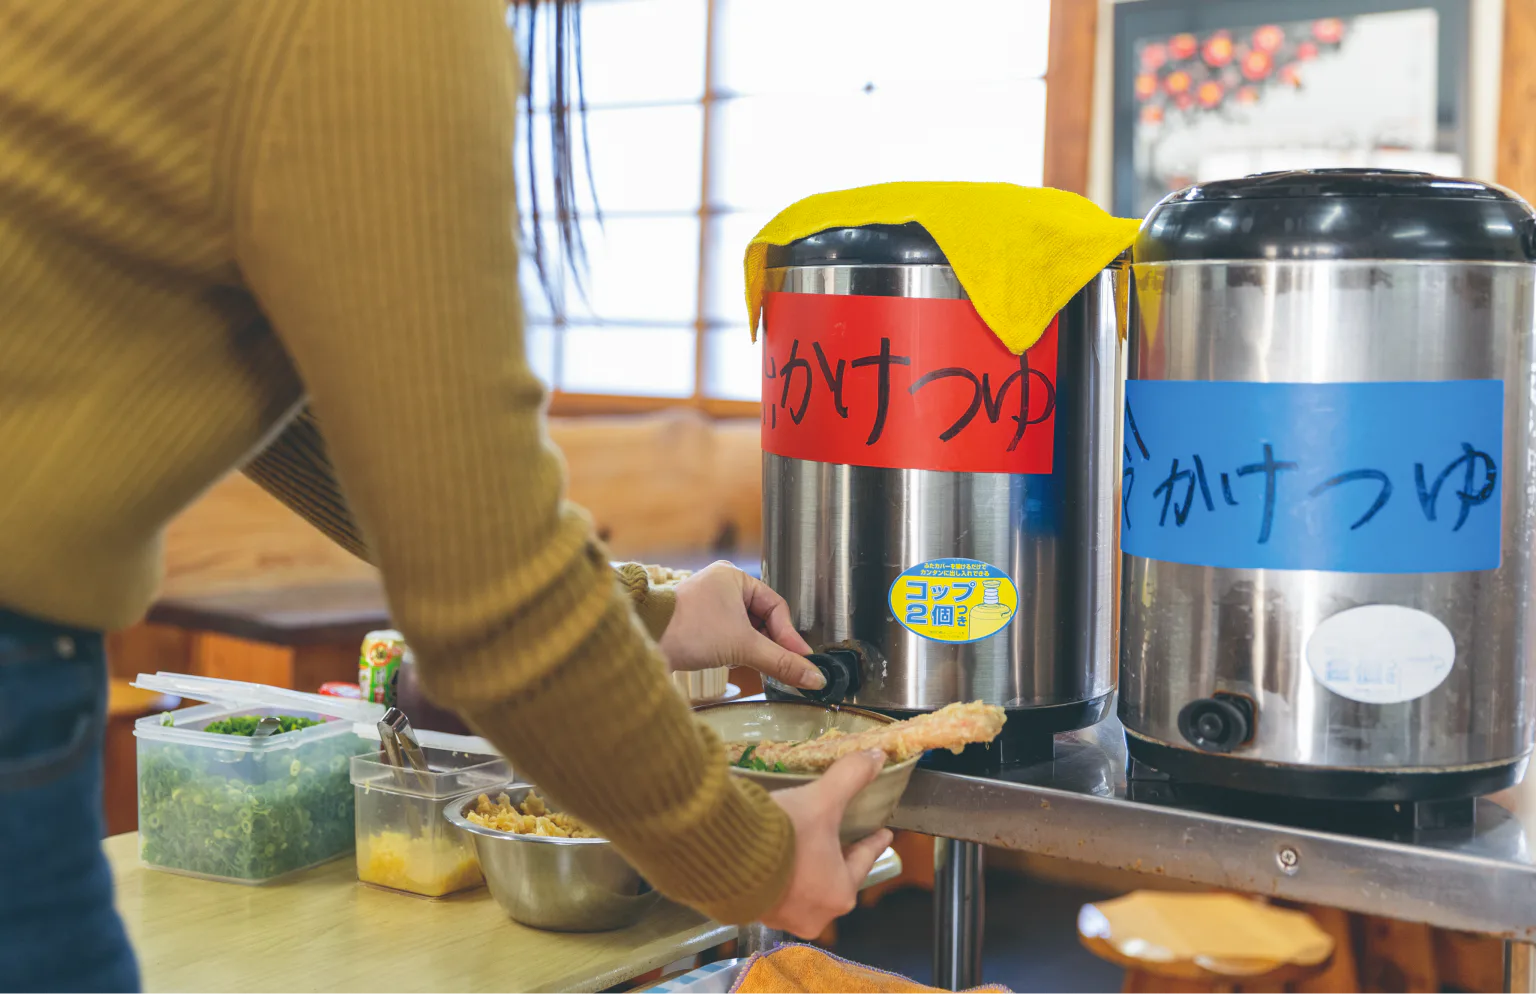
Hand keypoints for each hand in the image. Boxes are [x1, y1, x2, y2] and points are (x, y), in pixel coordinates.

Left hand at [658, 561, 824, 689]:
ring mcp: (708, 605)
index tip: (802, 661)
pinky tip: (734, 663)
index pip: (776, 606)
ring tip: (754, 664)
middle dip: (771, 644)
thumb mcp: (744, 646)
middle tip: (784, 667)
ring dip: (753, 649)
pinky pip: (729, 636)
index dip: (789, 635)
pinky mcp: (698, 623)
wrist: (646, 641)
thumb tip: (814, 677)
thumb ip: (782, 662)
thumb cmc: (688, 630)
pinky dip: (736, 651)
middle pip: (762, 619)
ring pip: (746, 630)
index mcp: (734, 577)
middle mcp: (722, 586)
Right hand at [759, 750, 894, 937]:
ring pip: (805, 888)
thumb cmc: (784, 835)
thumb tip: (878, 754)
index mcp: (840, 892)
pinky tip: (775, 859)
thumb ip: (850, 777)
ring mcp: (783, 918)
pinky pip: (776, 892)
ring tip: (805, 846)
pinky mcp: (753, 913)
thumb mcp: (821, 800)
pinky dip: (781, 875)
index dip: (873, 843)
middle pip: (835, 878)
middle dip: (838, 858)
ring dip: (807, 868)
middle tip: (843, 837)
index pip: (863, 860)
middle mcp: (816, 914)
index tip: (884, 833)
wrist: (722, 855)